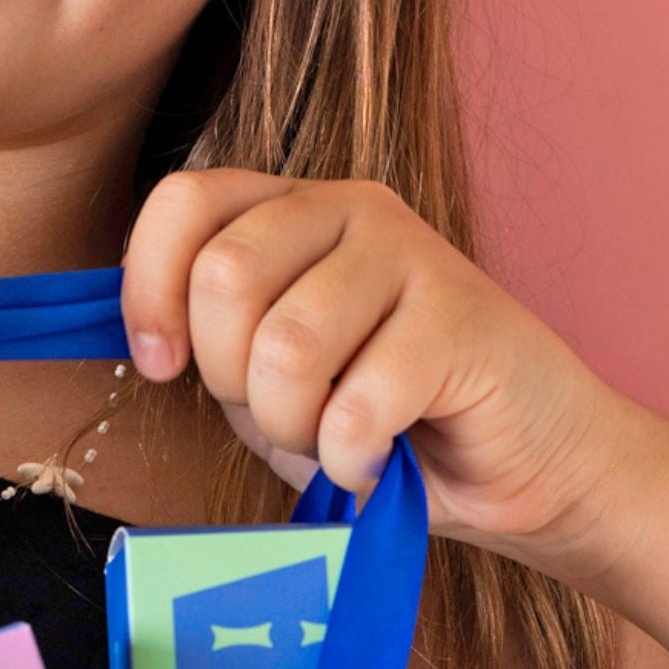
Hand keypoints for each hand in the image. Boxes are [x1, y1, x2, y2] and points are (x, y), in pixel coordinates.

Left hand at [119, 169, 656, 584]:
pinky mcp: (460, 314)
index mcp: (291, 211)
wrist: (523, 465)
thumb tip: (144, 335)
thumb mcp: (266, 378)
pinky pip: (356, 403)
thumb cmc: (382, 423)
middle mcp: (350, 207)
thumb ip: (209, 342)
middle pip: (225, 276)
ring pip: (285, 345)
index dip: (149, 290)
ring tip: (332, 442)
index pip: (184, 202)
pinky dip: (350, 458)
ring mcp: (410, 251)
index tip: (163, 367)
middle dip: (230, 378)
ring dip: (294, 427)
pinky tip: (376, 461)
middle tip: (285, 412)